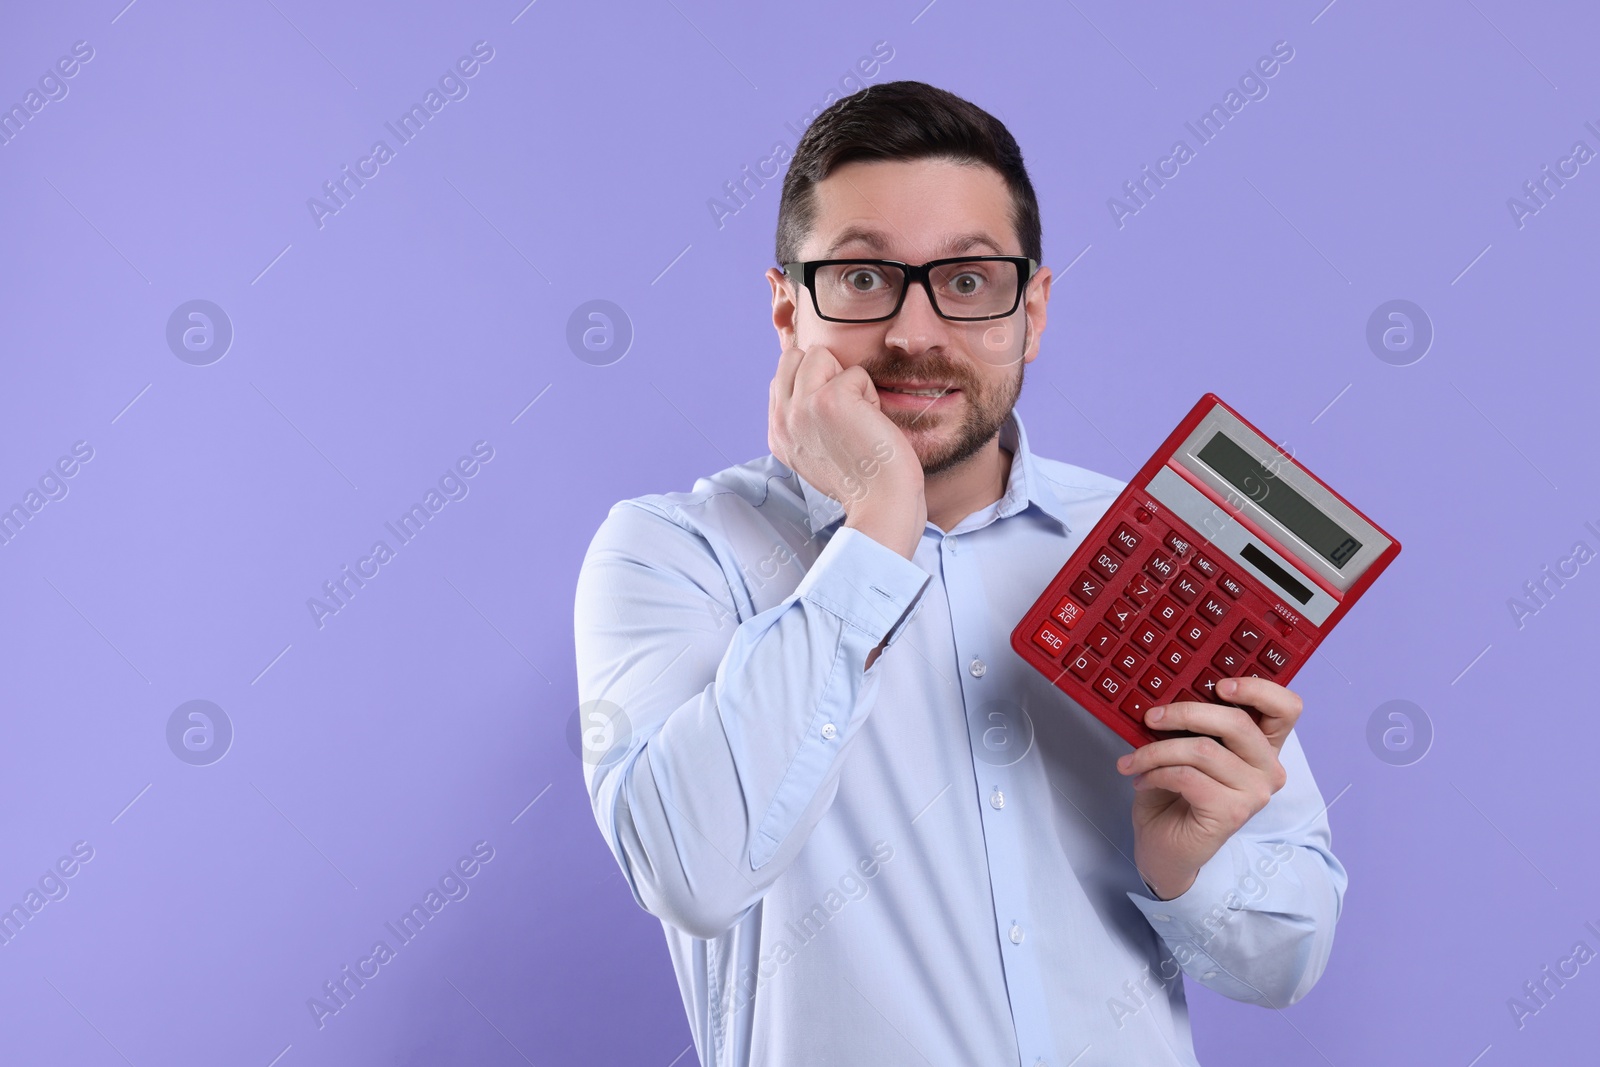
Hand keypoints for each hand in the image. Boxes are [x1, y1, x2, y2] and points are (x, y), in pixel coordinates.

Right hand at [768, 343, 925, 558]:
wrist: (881, 505)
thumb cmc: (862, 480)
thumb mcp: (816, 450)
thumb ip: (803, 418)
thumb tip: (811, 380)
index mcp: (776, 434)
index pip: (782, 377)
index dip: (814, 383)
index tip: (836, 417)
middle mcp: (781, 420)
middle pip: (795, 358)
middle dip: (826, 373)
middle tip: (847, 413)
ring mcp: (801, 408)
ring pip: (819, 355)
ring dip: (847, 381)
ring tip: (858, 417)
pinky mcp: (828, 400)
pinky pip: (855, 373)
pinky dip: (870, 395)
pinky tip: (871, 425)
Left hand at [1114, 676, 1302, 899]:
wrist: (1163, 849)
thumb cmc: (1174, 795)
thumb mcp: (1186, 750)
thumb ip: (1193, 724)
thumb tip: (1166, 696)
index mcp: (1261, 746)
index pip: (1285, 708)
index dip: (1258, 688)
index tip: (1219, 685)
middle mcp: (1268, 769)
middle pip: (1236, 721)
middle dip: (1184, 713)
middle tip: (1150, 718)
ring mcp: (1254, 793)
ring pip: (1202, 749)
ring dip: (1156, 751)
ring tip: (1135, 761)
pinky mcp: (1232, 813)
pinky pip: (1187, 776)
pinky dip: (1155, 773)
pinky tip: (1142, 781)